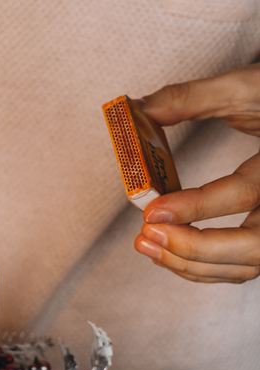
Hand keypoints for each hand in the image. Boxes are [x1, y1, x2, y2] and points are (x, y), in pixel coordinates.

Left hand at [134, 64, 259, 282]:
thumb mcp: (245, 86)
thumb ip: (192, 98)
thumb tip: (138, 110)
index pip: (244, 194)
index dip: (197, 206)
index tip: (153, 210)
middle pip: (253, 247)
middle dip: (194, 249)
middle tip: (148, 235)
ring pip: (246, 264)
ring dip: (192, 264)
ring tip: (147, 244)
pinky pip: (241, 262)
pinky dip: (203, 266)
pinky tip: (167, 253)